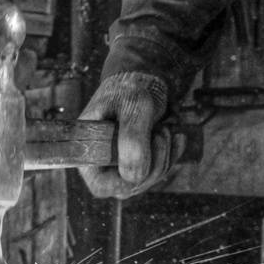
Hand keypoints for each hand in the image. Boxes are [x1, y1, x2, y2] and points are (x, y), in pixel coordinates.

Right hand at [77, 72, 171, 199]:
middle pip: (129, 186)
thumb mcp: (133, 106)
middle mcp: (103, 161)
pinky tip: (176, 136)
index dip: (122, 184)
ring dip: (164, 157)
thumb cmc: (130, 87)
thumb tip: (133, 178)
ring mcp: (123, 162)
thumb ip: (132, 139)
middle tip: (161, 134)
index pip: (100, 186)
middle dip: (152, 165)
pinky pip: (160, 170)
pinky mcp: (141, 159)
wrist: (143, 77)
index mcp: (87, 150)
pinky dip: (172, 155)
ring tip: (165, 129)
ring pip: (148, 179)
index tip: (143, 162)